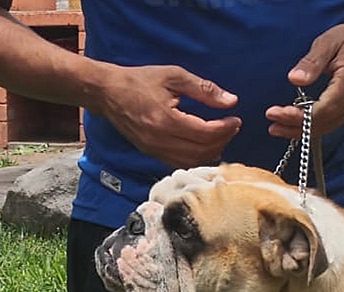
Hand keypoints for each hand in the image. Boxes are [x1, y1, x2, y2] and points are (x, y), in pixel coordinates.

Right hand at [95, 64, 241, 168]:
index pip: (205, 133)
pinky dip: (198, 157)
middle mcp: (160, 140)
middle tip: (231, 127)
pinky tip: (205, 146)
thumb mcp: (173, 76)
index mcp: (166, 120)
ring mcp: (155, 150)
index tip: (236, 119)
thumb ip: (204, 89)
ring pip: (193, 161)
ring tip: (221, 136)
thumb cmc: (139, 80)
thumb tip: (231, 101)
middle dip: (222, 140)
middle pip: (202, 150)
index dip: (225, 129)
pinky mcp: (152, 154)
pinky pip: (181, 163)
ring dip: (212, 151)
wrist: (106, 92)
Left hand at [265, 20, 343, 139]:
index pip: (323, 109)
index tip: (276, 114)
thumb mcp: (329, 41)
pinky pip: (335, 122)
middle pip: (325, 122)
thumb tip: (294, 80)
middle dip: (296, 127)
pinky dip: (316, 125)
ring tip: (280, 128)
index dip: (299, 116)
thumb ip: (312, 62)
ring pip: (330, 126)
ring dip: (304, 130)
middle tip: (273, 126)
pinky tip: (300, 123)